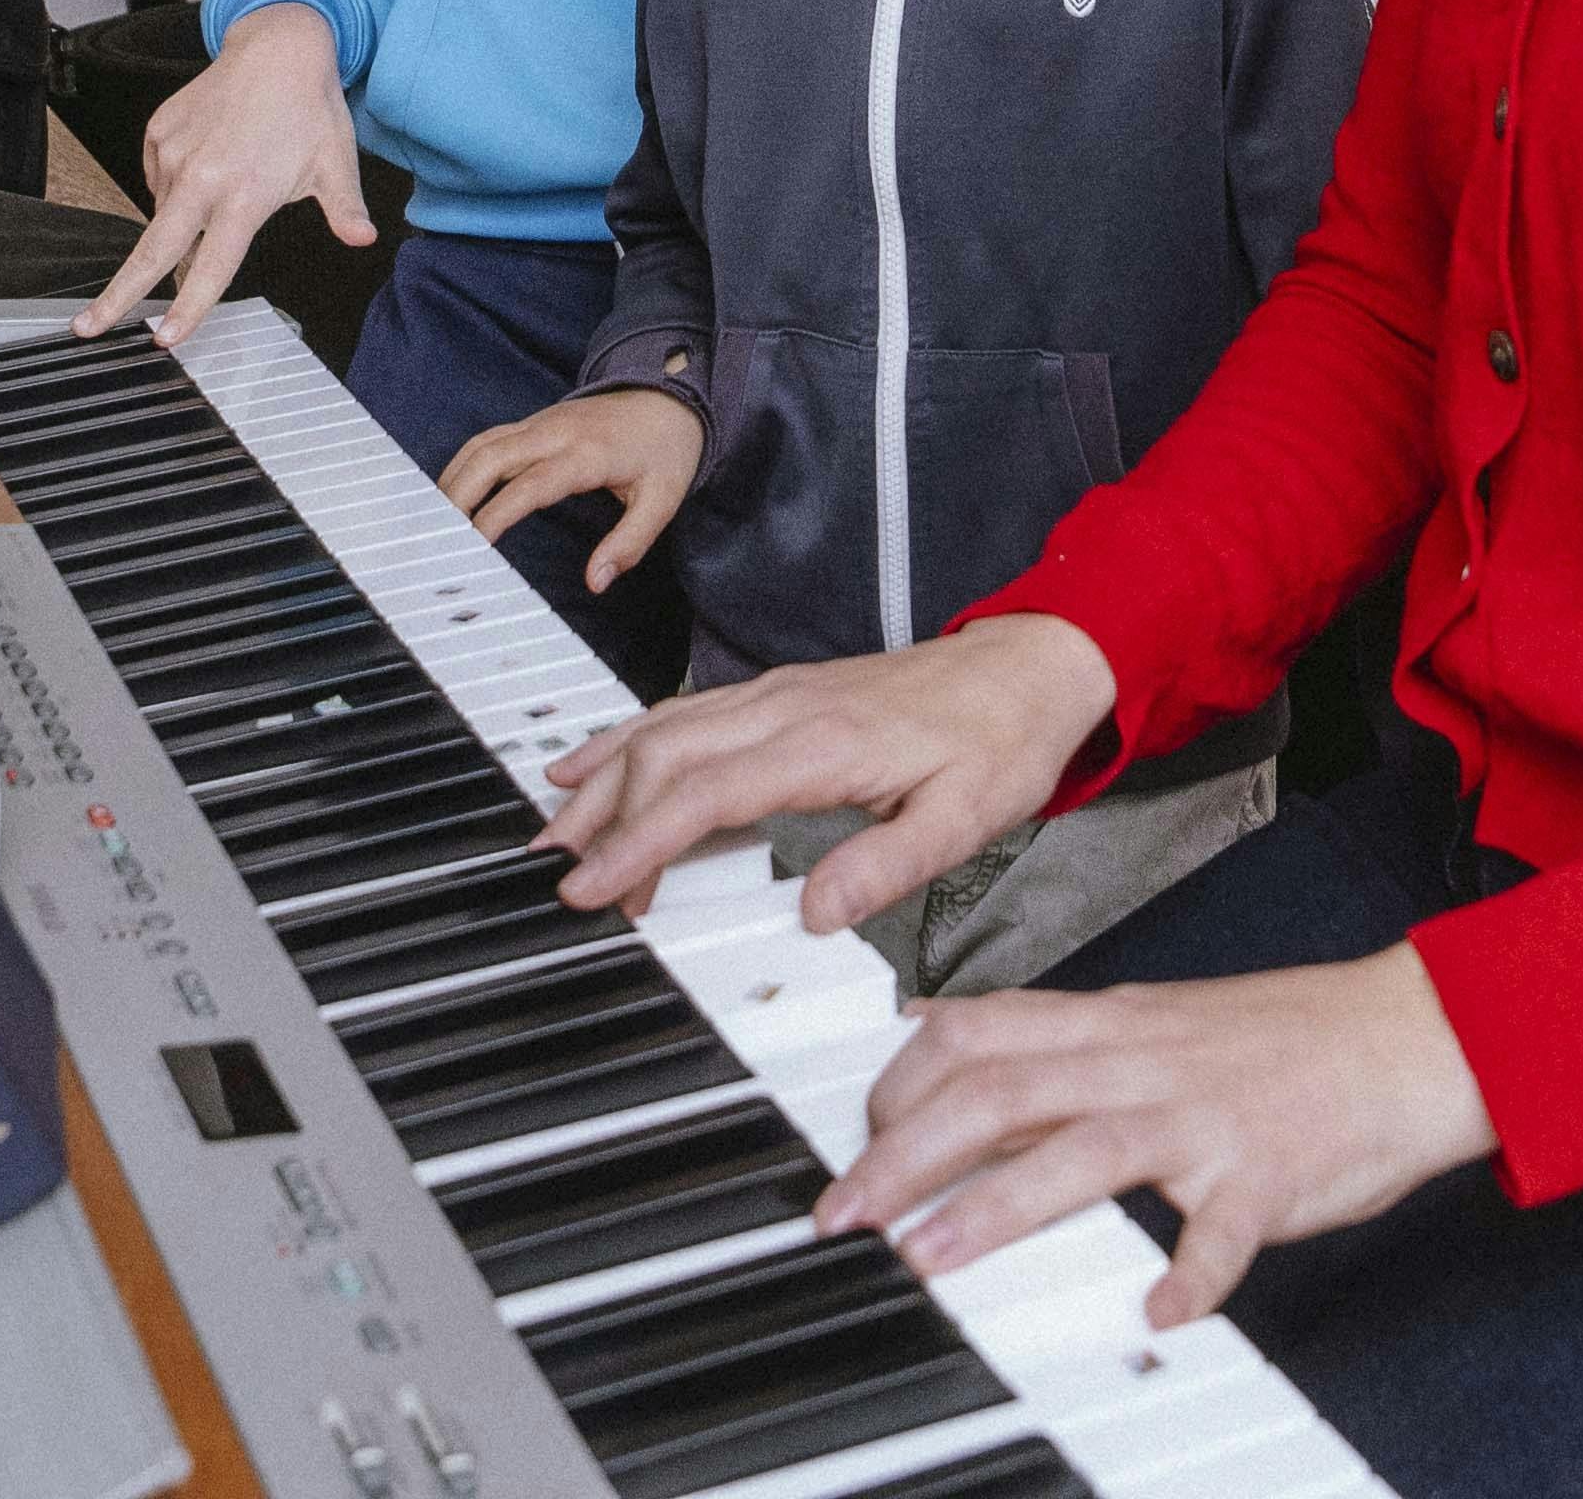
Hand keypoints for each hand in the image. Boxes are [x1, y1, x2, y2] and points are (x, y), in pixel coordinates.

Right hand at [75, 1, 364, 344]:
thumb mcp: (335, 163)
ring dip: (180, 223)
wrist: (277, 45)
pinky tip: (209, 162)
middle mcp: (201, 177)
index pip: (211, 267)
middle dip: (117, 294)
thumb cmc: (308, 106)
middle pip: (151, 251)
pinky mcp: (158, 132)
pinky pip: (158, 178)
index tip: (167, 337)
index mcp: (243, 194)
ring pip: (163, 213)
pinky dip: (177, 185)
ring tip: (226, 185)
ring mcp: (174, 153)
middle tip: (87, 327)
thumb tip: (363, 238)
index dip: (188, 307)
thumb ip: (344, 209)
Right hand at [441, 389, 700, 588]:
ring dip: (454, 478)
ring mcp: (541, 424)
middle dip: (457, 494)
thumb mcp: (662, 502)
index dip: (496, 514)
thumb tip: (597, 581)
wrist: (671, 398)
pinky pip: (488, 439)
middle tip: (436, 537)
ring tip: (433, 521)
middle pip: (490, 456)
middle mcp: (555, 434)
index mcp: (585, 455)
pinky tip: (452, 492)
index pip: (529, 485)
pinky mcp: (535, 423)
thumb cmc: (665, 452)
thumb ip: (629, 544)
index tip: (472, 544)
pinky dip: (464, 464)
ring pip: (482, 444)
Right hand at [536, 614, 1116, 930]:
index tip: (593, 889)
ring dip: (603, 777)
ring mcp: (777, 694)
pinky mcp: (779, 692)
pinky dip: (627, 738)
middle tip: (559, 880)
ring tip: (553, 830)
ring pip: (663, 726)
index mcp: (825, 742)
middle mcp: (786, 708)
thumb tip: (816, 915)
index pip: (706, 794)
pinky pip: (683, 711)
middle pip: (664, 754)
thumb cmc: (1000, 742)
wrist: (1029, 667)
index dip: (640, 843)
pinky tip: (594, 760)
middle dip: (601, 816)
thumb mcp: (966, 818)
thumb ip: (887, 866)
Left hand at [822, 946, 1495, 1325]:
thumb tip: (943, 1037)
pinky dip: (1189, 1274)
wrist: (1406, 1034)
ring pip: (1084, 1147)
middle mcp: (1144, 1060)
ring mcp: (1204, 1115)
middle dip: (906, 1151)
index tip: (855, 1139)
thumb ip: (1055, 1036)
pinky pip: (1222, 1228)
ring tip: (930, 1260)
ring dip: (995, 1206)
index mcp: (1113, 1024)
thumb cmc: (1278, 1040)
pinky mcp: (1268, 1172)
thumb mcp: (1152, 1018)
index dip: (902, 1082)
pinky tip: (1158, 1315)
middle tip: (844, 1212)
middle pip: (1003, 1089)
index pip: (979, 1030)